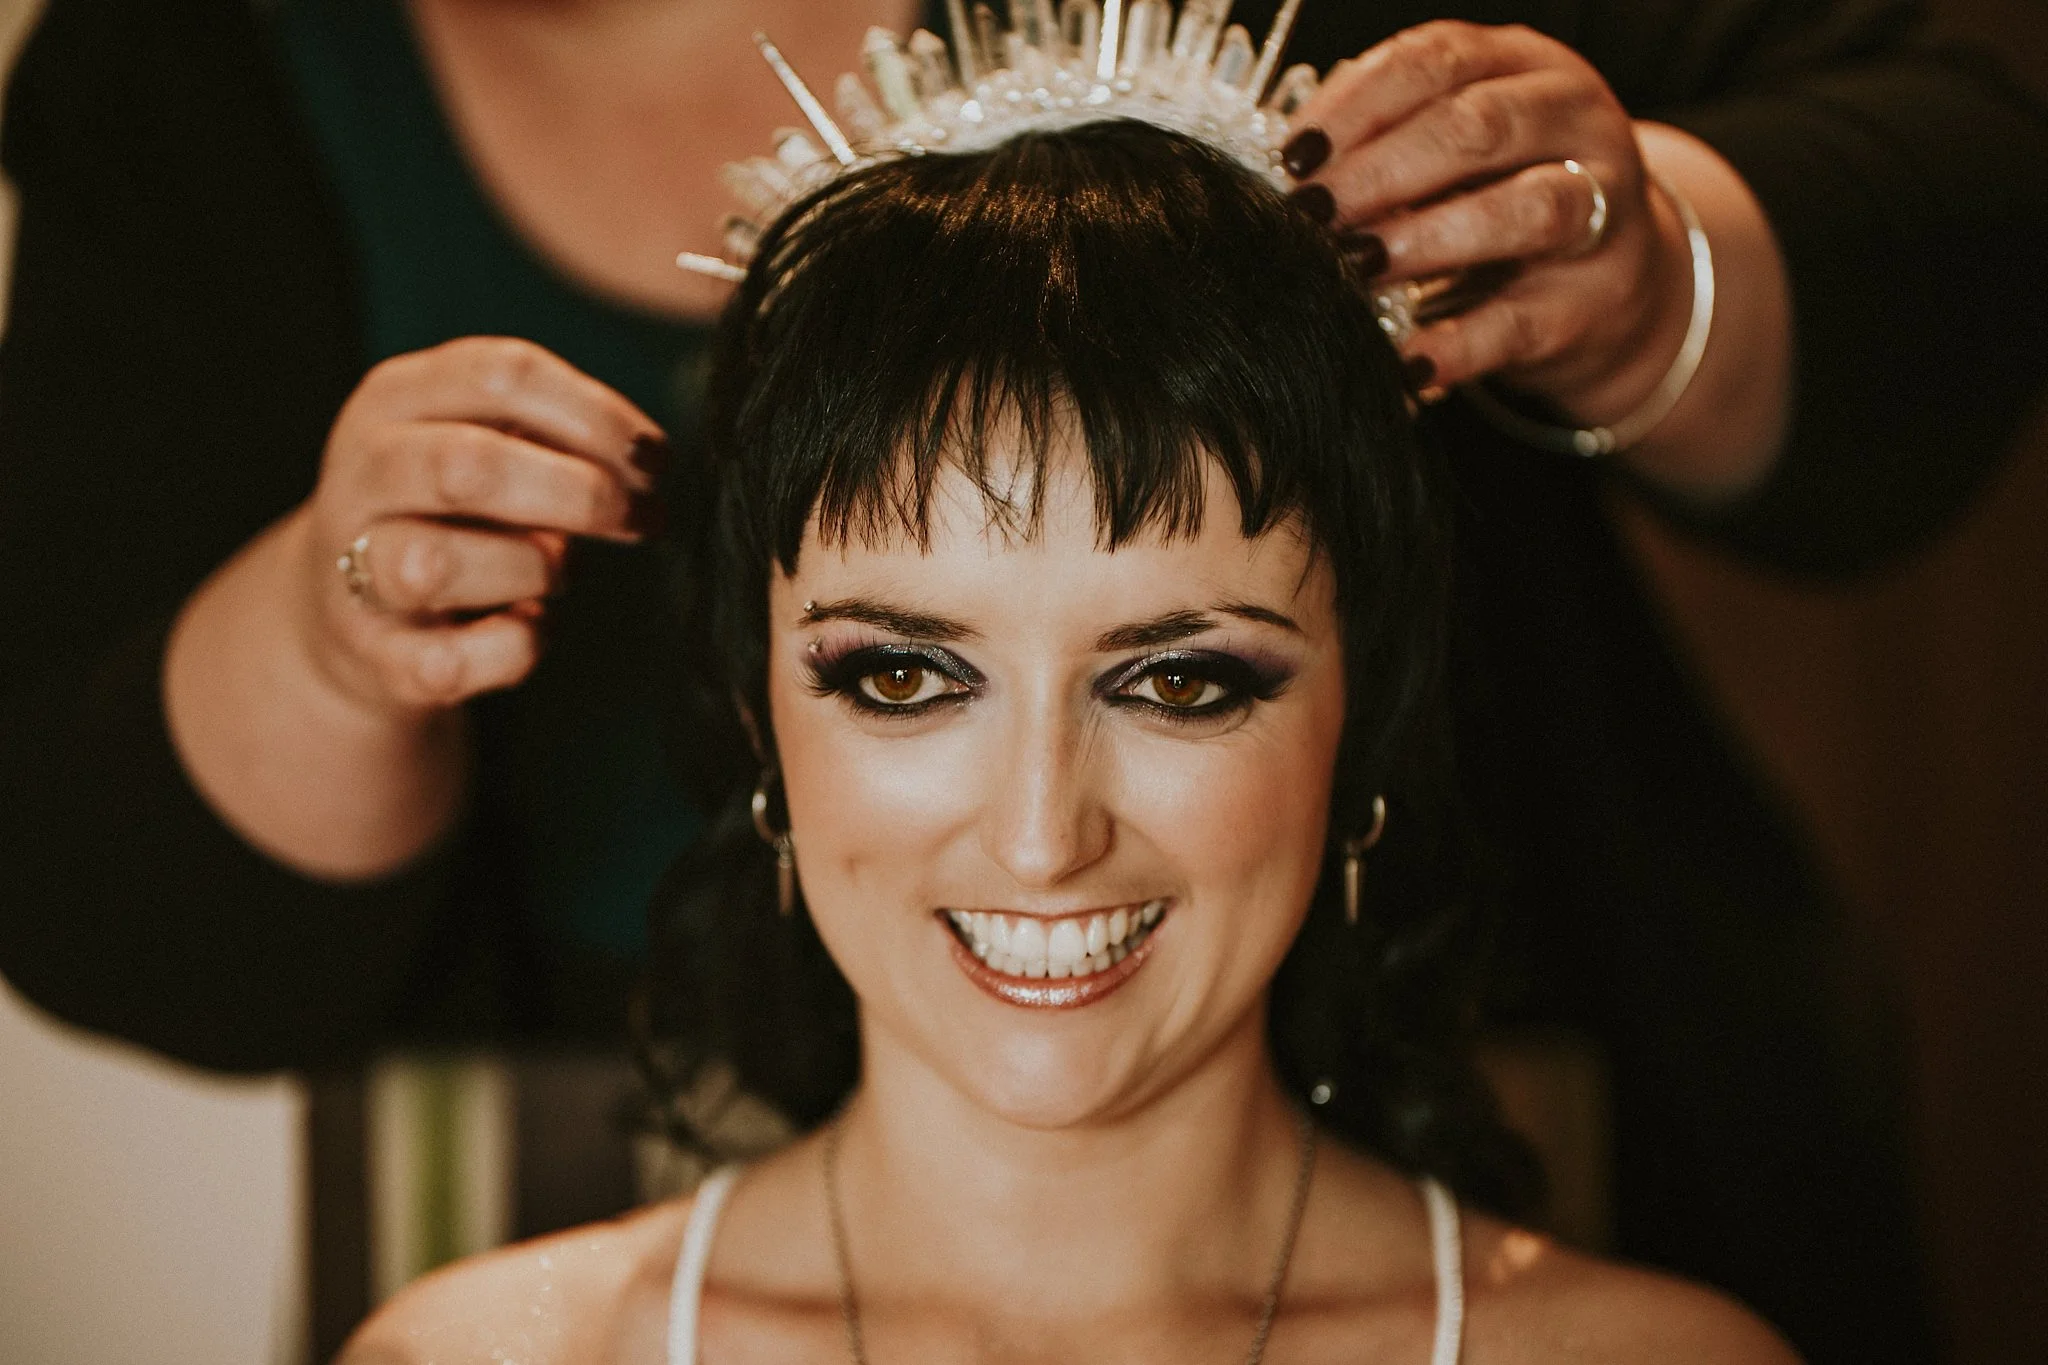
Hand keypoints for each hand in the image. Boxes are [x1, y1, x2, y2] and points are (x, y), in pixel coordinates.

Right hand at [295, 336, 664, 716]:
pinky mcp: (371, 655)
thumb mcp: (487, 443)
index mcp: (398, 398)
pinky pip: (450, 661)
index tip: (654, 459)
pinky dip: (514, 648)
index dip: (597, 416)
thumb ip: (555, 437)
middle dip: (579, 494)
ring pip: (437, 566)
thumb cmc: (451, 513)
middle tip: (639, 518)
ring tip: (559, 572)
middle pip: (468, 466)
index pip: (501, 374)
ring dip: (532, 570)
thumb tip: (644, 460)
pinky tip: (530, 628)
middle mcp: (363, 474)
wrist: (353, 612)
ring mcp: (351, 567)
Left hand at [1281, 21, 1692, 423]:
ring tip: (1357, 267)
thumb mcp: (1456, 150)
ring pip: (1523, 209)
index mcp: (1524, 65)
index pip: (1434, 62)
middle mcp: (1575, 121)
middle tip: (1313, 214)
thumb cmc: (1505, 197)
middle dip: (1380, 172)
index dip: (1355, 107)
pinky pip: (1522, 321)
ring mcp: (1602, 208)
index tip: (1294, 157)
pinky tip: (1407, 360)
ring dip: (1426, 239)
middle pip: (1476, 127)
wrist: (1614, 280)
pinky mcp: (1595, 300)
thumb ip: (1388, 143)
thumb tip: (1297, 175)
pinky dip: (1458, 344)